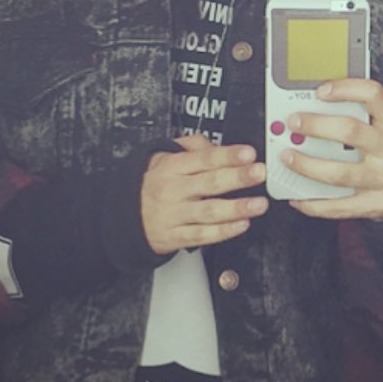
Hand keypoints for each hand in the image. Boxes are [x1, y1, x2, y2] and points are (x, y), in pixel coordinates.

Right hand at [141, 136, 267, 252]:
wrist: (123, 216)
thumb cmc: (152, 184)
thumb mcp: (164, 157)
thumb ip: (193, 147)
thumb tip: (218, 145)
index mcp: (172, 167)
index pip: (204, 159)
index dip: (227, 156)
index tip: (248, 153)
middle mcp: (174, 190)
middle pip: (210, 183)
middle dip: (238, 178)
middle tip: (259, 173)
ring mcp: (175, 214)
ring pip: (209, 211)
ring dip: (237, 208)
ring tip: (258, 204)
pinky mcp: (176, 236)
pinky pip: (202, 235)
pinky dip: (223, 231)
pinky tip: (241, 225)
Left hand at [285, 79, 382, 221]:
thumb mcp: (382, 127)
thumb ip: (356, 113)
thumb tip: (312, 104)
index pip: (373, 95)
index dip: (344, 89)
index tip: (319, 91)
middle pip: (350, 132)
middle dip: (315, 126)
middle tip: (293, 123)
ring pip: (338, 172)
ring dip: (306, 165)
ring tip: (287, 157)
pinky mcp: (376, 205)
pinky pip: (337, 206)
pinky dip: (312, 202)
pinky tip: (296, 196)